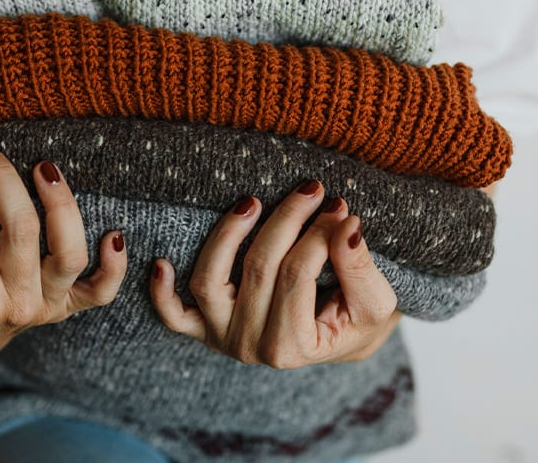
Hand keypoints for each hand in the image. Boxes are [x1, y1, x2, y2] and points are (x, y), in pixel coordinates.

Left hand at [150, 180, 400, 368]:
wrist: (338, 339)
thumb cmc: (357, 320)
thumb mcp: (375, 303)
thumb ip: (360, 267)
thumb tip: (347, 223)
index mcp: (292, 348)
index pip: (297, 275)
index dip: (319, 233)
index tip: (339, 204)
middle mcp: (250, 348)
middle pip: (257, 268)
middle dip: (287, 220)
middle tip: (311, 188)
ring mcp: (220, 338)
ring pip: (208, 280)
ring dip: (227, 234)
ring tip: (252, 201)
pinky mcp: (202, 328)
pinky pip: (172, 313)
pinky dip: (161, 291)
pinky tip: (161, 261)